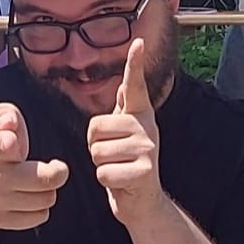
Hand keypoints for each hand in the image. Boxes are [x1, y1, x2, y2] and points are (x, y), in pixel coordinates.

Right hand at [0, 103, 67, 229]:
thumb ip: (5, 114)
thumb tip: (8, 122)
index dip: (6, 144)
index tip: (11, 143)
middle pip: (38, 180)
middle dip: (56, 173)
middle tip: (58, 167)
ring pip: (44, 199)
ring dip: (48, 190)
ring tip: (39, 180)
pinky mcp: (0, 219)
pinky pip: (39, 217)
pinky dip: (41, 208)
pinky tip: (32, 196)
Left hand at [87, 39, 163, 225]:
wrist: (143, 202)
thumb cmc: (126, 167)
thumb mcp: (125, 137)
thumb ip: (123, 113)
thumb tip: (123, 88)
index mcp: (140, 116)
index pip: (136, 86)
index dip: (135, 64)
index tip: (138, 41)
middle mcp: (147, 127)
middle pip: (95, 127)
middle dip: (95, 146)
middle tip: (113, 156)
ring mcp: (148, 148)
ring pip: (97, 151)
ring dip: (100, 165)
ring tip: (117, 168)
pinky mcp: (144, 171)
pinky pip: (104, 172)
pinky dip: (106, 181)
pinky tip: (121, 182)